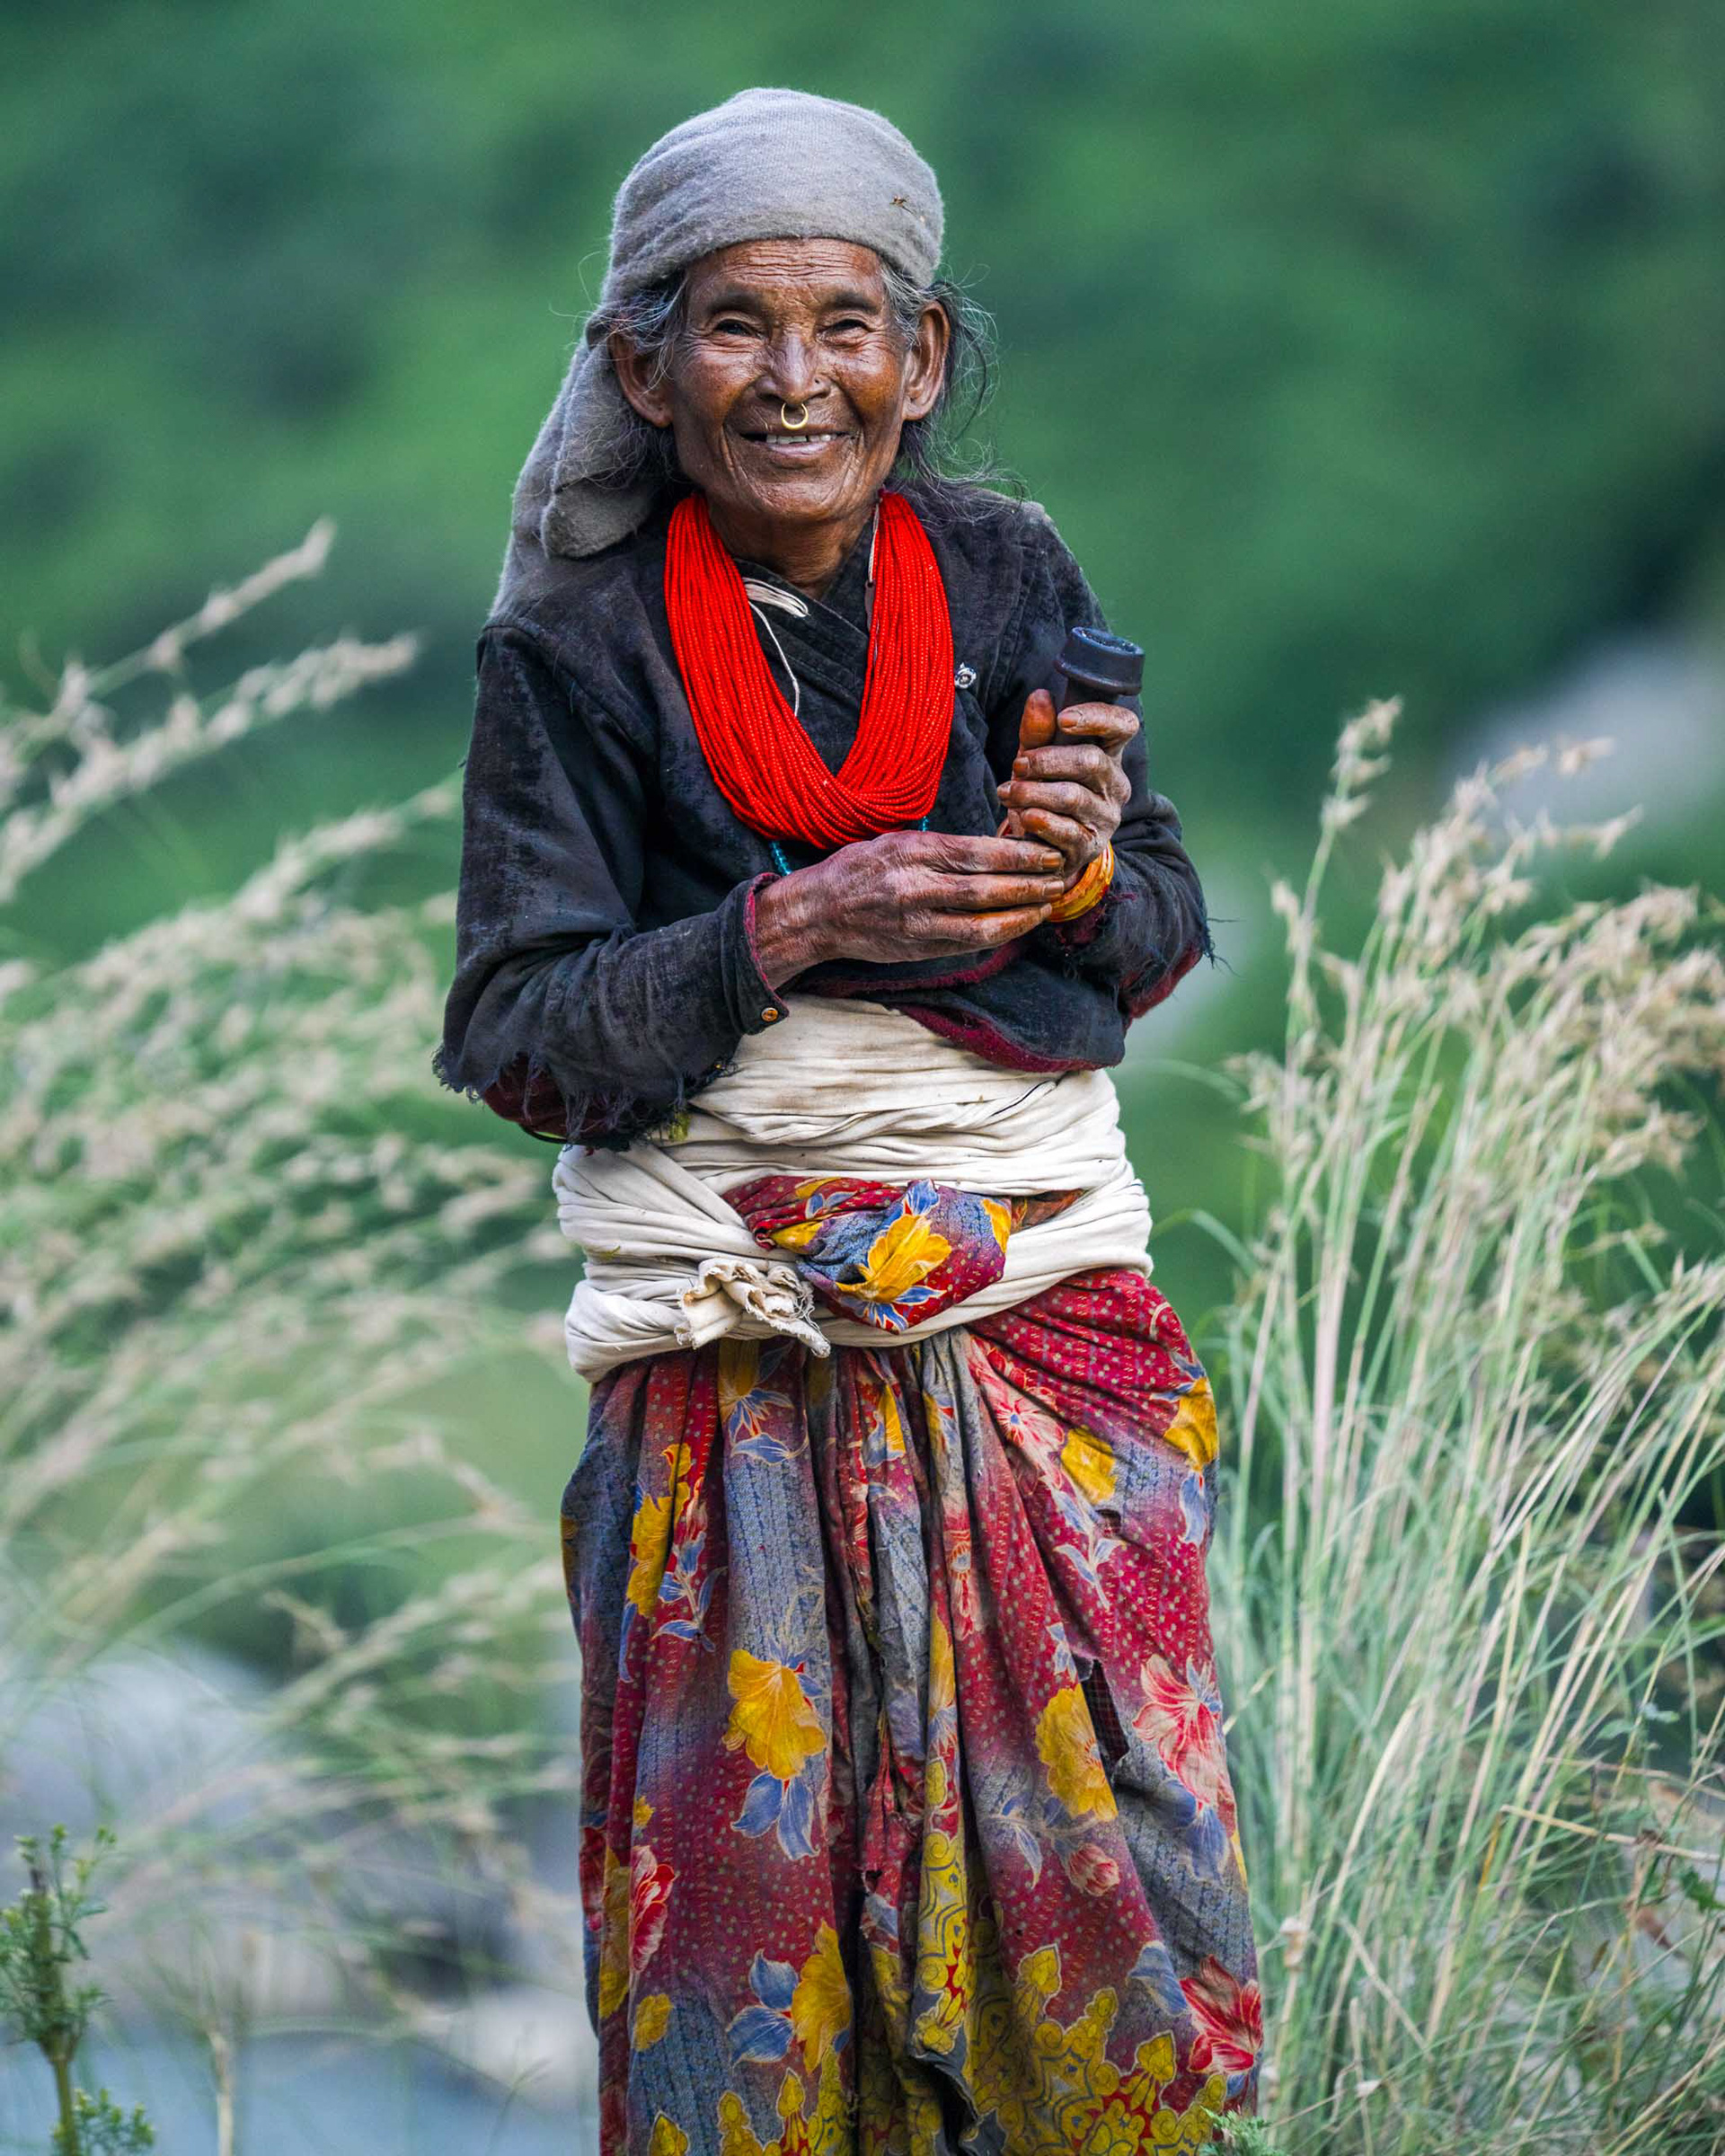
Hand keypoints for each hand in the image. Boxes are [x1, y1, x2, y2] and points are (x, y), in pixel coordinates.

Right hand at [752, 829, 1069, 988]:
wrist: (818, 913)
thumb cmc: (860, 869)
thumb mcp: (897, 841)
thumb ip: (942, 847)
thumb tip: (997, 847)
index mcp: (911, 852)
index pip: (976, 853)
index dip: (1019, 855)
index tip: (1047, 852)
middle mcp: (914, 888)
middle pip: (985, 890)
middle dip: (1029, 886)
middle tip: (1060, 879)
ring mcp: (915, 923)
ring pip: (980, 924)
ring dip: (1020, 917)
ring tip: (1047, 906)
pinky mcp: (916, 949)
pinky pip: (965, 944)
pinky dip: (996, 935)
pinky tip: (1017, 925)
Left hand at [996, 688, 1136, 884]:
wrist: (1044, 845)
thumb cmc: (1044, 791)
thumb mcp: (1036, 758)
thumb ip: (1037, 732)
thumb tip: (1040, 697)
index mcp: (1108, 754)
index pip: (1123, 726)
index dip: (1098, 718)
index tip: (1064, 720)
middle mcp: (1114, 784)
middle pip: (1091, 760)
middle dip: (1048, 761)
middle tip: (1019, 765)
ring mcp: (1105, 817)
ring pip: (1073, 797)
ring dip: (1034, 792)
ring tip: (1008, 792)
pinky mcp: (1090, 846)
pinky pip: (1067, 832)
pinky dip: (1042, 822)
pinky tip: (1024, 816)